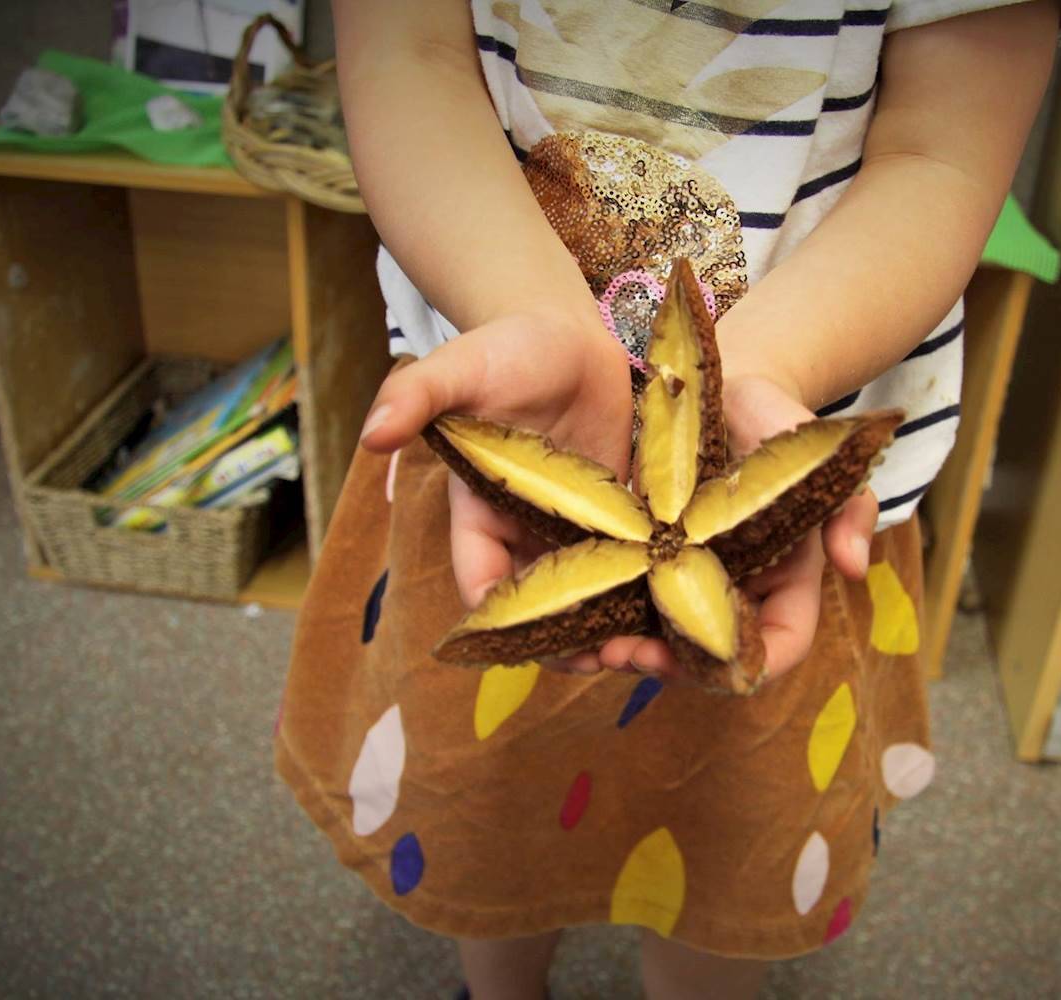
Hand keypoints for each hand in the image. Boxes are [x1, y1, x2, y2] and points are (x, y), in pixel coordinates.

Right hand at [360, 311, 636, 674]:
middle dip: (569, 641)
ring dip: (617, 627)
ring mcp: (582, 529)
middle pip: (542, 609)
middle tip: (605, 661)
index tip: (533, 646)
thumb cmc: (509, 348)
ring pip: (595, 598)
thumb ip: (418, 397)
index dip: (503, 621)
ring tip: (649, 648)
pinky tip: (689, 605)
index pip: (483, 584)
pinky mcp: (628, 517)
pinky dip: (657, 590)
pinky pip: (640, 566)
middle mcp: (529, 532)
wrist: (573, 328)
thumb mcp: (461, 367)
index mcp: (482, 513)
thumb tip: (371, 433)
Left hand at [599, 373, 878, 684]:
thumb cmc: (767, 415)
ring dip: (628, 651)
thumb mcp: (810, 449)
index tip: (701, 659)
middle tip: (624, 653)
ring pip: (661, 642)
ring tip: (592, 644)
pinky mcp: (640, 565)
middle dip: (671, 667)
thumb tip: (854, 568)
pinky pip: (622, 607)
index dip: (746, 666)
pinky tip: (569, 612)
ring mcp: (683, 583)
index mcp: (784, 578)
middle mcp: (733, 592)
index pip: (779, 646)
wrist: (711, 388)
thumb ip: (845, 502)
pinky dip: (599, 618)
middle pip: (709, 658)